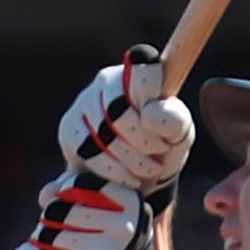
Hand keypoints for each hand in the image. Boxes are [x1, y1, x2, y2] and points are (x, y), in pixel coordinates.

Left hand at [18, 170, 148, 249]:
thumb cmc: (104, 240)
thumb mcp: (99, 208)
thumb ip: (69, 189)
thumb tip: (45, 196)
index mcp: (131, 203)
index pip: (76, 185)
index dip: (63, 192)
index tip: (66, 201)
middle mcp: (123, 228)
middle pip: (57, 209)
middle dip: (48, 216)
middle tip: (53, 226)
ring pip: (48, 234)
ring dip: (38, 237)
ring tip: (48, 243)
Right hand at [57, 49, 194, 192]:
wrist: (142, 175)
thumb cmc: (162, 144)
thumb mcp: (180, 133)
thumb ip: (174, 119)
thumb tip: (147, 115)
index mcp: (138, 73)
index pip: (143, 71)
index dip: (151, 93)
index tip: (159, 117)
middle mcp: (106, 81)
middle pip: (119, 111)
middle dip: (144, 140)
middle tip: (160, 153)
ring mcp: (84, 103)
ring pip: (102, 135)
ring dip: (132, 159)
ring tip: (148, 168)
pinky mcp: (69, 130)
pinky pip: (89, 153)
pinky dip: (114, 171)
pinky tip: (129, 177)